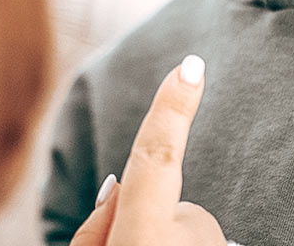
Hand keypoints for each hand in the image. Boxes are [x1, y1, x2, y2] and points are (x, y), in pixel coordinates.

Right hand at [69, 55, 226, 245]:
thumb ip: (94, 227)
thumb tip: (117, 190)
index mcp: (145, 241)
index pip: (156, 159)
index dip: (171, 109)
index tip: (191, 66)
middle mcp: (186, 241)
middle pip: (160, 202)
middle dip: (142, 224)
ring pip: (180, 227)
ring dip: (163, 244)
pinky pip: (199, 242)